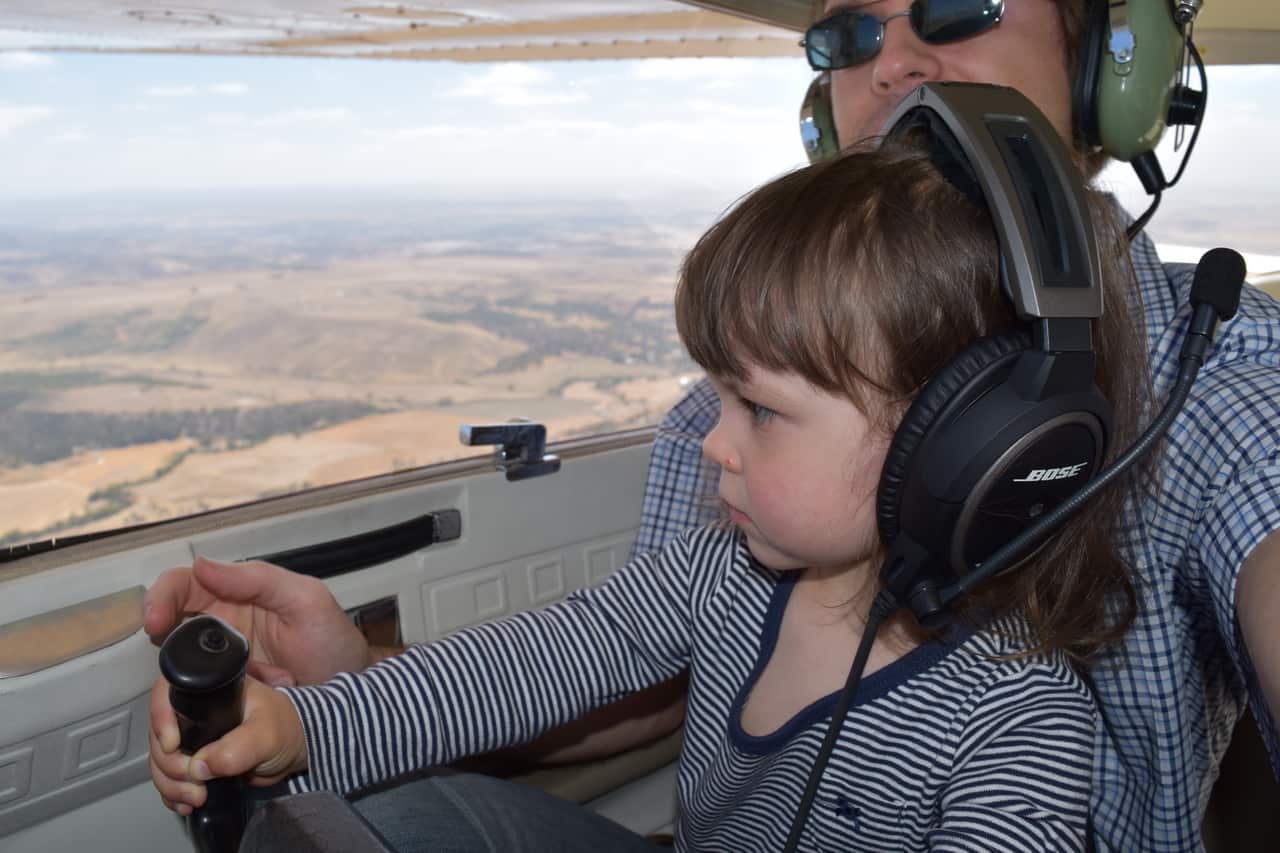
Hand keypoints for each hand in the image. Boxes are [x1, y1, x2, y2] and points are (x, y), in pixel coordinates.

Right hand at [143, 557, 369, 687]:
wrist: (351, 694)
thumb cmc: (334, 642)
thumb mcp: (306, 600)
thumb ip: (259, 579)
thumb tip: (204, 565)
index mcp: (235, 594)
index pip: (184, 584)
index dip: (162, 597)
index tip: (156, 620)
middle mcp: (219, 627)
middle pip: (168, 626)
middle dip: (157, 647)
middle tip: (166, 665)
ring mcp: (218, 664)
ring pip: (173, 668)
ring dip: (178, 685)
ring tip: (208, 695)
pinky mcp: (220, 697)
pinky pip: (192, 701)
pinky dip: (193, 708)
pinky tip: (210, 714)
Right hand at [149, 675, 306, 814]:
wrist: (295, 749)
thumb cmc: (286, 728)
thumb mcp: (266, 735)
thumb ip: (236, 749)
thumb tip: (198, 766)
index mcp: (210, 692)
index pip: (165, 694)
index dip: (161, 719)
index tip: (173, 746)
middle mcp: (195, 712)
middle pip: (158, 735)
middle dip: (170, 765)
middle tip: (195, 783)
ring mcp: (193, 737)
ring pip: (162, 760)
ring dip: (171, 784)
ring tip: (196, 798)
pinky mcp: (196, 760)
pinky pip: (170, 777)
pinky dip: (174, 793)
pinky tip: (187, 804)